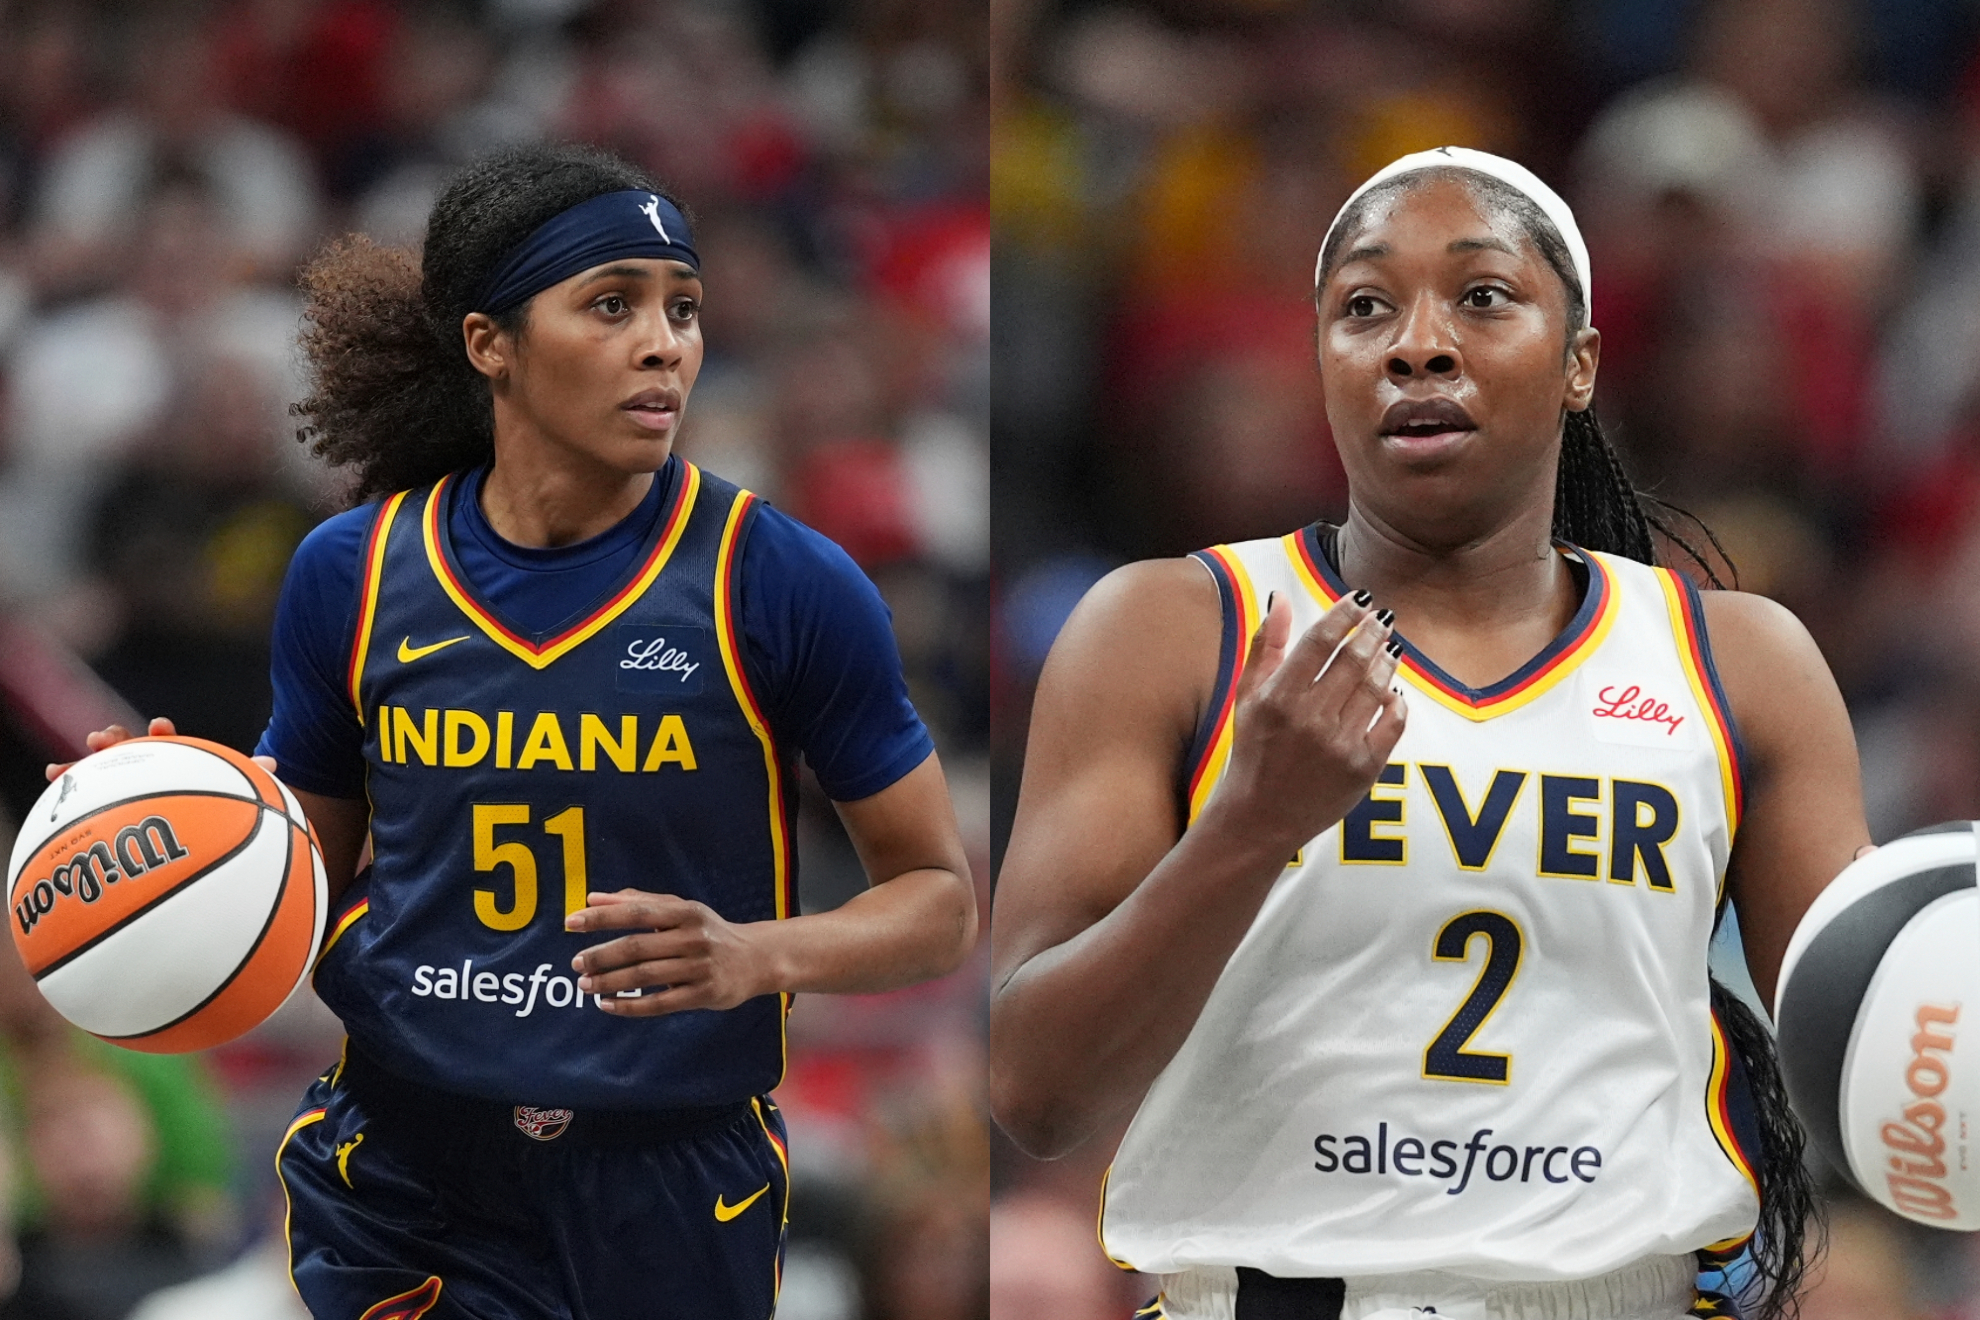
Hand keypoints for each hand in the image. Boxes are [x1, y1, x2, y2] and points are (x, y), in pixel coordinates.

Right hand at [45, 717, 277, 779]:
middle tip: (99, 739)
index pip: (169, 741)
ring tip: (58, 770)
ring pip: (99, 771)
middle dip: (112, 742)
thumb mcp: (233, 787)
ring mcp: (126, 781)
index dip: (162, 733)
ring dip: (80, 767)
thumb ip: (247, 775)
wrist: (202, 813)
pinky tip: (50, 789)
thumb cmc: (216, 796)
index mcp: (177, 757)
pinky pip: (85, 798)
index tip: (158, 726)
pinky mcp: (109, 800)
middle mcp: (148, 764)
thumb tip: (273, 763)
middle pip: (126, 749)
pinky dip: (67, 792)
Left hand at [565, 890, 772, 1015]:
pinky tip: (607, 1005)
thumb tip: (593, 898)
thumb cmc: (709, 931)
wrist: (756, 959)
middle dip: (601, 955)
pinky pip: (660, 1003)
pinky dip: (630, 1006)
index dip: (602, 917)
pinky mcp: (703, 995)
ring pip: (645, 976)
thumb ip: (639, 902)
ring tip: (585, 984)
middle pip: (637, 946)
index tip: (572, 923)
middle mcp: (692, 937)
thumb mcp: (681, 909)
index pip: (636, 912)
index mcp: (685, 912)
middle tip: (575, 962)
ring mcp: (699, 967)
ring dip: (610, 981)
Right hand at [1206, 591, 1406, 855]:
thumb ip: (1264, 645)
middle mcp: (1310, 719)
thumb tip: (1279, 598)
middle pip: (1354, 659)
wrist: (1260, 818)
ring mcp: (1340, 744)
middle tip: (1382, 618)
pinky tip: (1392, 691)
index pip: (1320, 641)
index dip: (1344, 614)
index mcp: (1278, 698)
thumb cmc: (1252, 751)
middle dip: (1372, 632)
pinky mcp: (1364, 768)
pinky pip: (1393, 722)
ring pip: (1377, 687)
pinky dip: (1396, 702)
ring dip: (1386, 661)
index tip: (1360, 599)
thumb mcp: (1246, 697)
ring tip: (1388, 647)